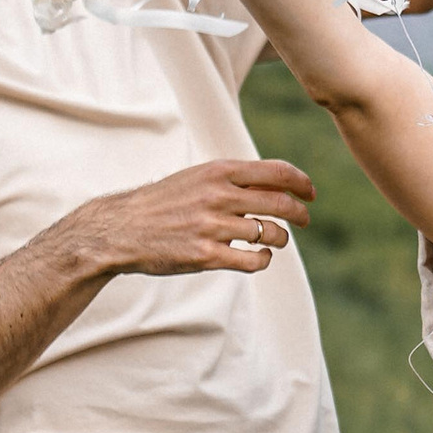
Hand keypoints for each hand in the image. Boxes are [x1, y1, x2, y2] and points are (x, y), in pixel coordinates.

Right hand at [71, 157, 317, 281]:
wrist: (121, 229)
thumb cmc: (165, 203)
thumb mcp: (198, 179)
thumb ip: (235, 180)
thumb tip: (280, 186)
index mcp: (218, 172)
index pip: (276, 172)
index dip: (301, 183)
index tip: (310, 193)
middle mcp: (218, 196)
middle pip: (280, 203)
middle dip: (299, 214)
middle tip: (303, 220)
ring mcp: (212, 226)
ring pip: (270, 234)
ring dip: (280, 239)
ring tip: (274, 240)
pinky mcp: (206, 256)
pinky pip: (253, 260)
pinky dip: (263, 260)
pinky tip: (258, 257)